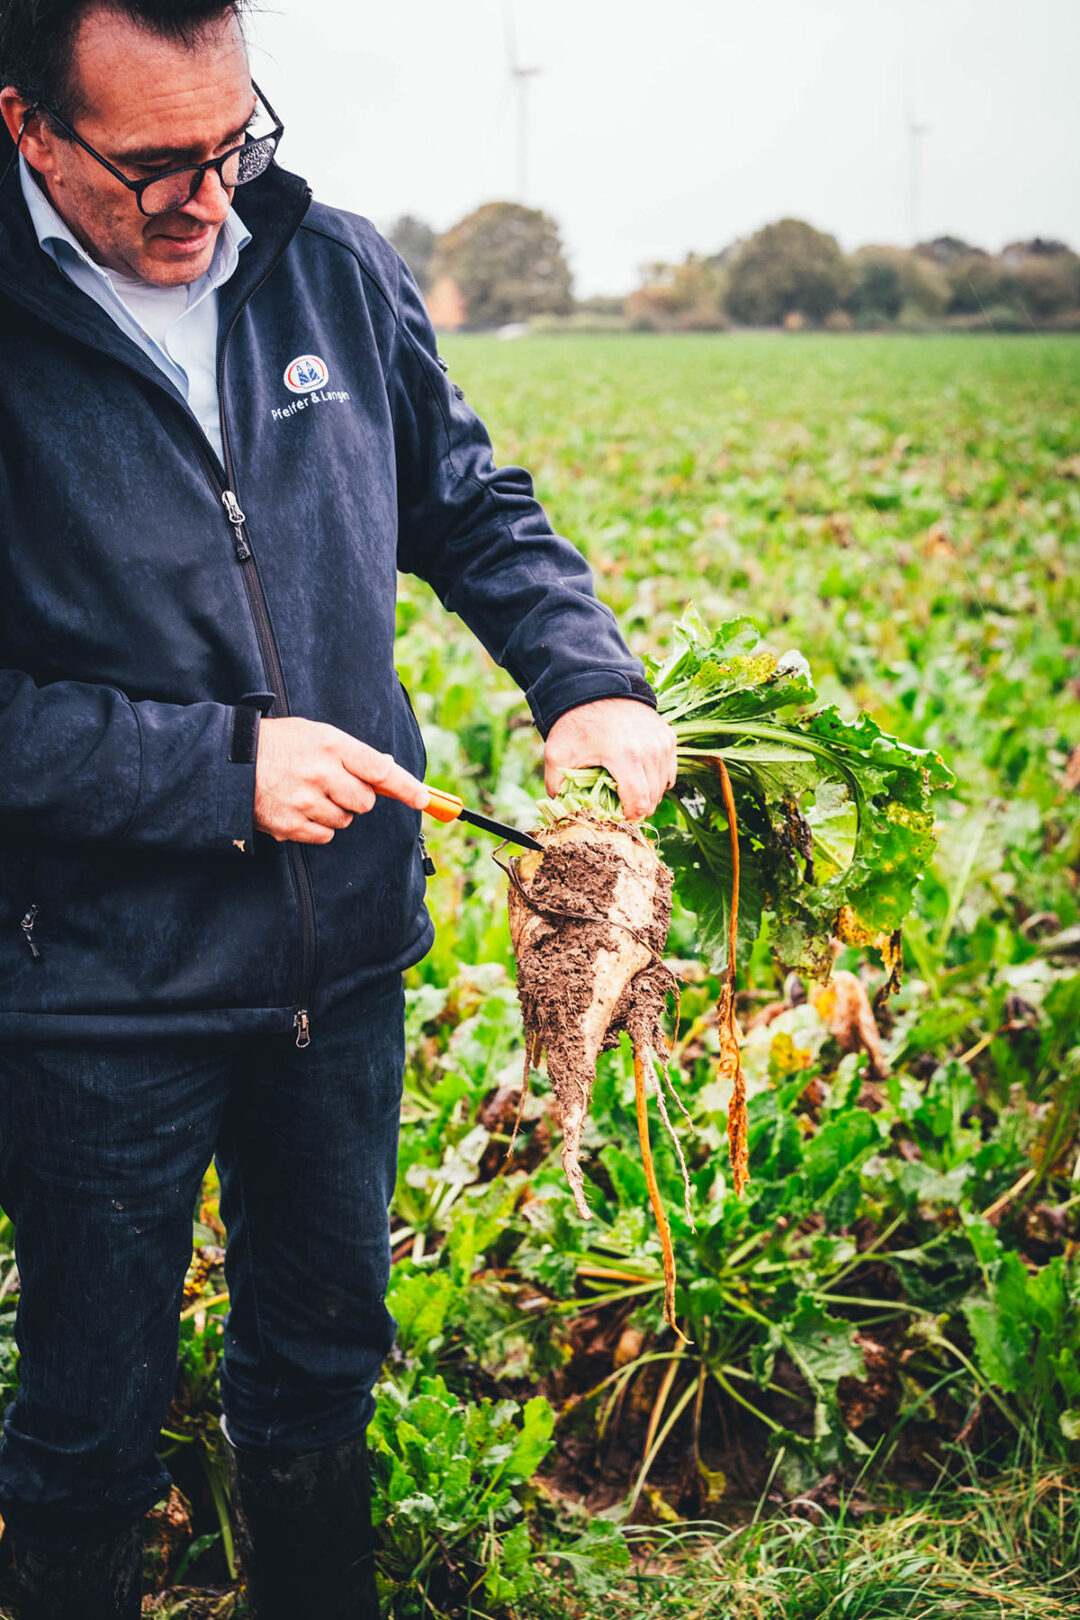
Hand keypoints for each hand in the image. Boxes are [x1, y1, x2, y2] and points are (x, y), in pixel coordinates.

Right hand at [254, 718, 428, 844]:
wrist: (229, 762)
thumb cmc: (277, 744)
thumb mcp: (315, 735)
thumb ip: (352, 753)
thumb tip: (388, 770)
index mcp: (330, 745)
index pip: (379, 770)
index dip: (405, 787)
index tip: (422, 799)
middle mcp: (321, 773)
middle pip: (364, 802)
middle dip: (356, 798)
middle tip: (334, 785)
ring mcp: (305, 801)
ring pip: (345, 820)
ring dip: (335, 812)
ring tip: (309, 794)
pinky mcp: (290, 824)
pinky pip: (324, 835)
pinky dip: (317, 827)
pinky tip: (299, 809)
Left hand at [544, 699, 677, 820]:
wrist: (596, 687)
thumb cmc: (576, 722)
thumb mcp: (557, 754)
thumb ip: (557, 787)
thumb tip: (565, 811)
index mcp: (625, 756)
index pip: (639, 803)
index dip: (628, 817)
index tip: (616, 817)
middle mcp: (650, 749)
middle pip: (653, 798)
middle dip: (636, 808)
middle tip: (618, 806)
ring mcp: (663, 742)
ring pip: (663, 786)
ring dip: (647, 795)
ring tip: (627, 791)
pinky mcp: (668, 736)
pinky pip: (668, 771)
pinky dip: (656, 779)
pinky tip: (638, 775)